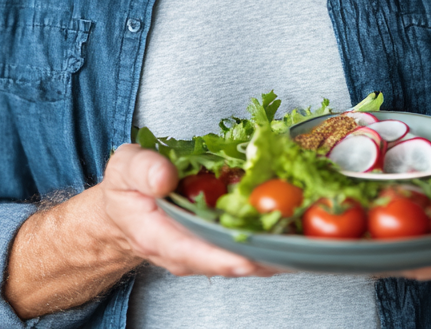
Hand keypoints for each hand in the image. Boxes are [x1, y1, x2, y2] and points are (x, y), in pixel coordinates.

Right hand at [100, 144, 278, 278]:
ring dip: (275, 249)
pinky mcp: (220, 246)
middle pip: (228, 261)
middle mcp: (187, 253)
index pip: (193, 253)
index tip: (248, 256)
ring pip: (245, 258)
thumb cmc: (126, 189)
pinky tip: (295, 226)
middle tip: (294, 241)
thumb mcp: (125, 168)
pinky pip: (248, 247)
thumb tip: (165, 176)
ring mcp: (205, 253)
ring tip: (305, 235)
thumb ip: (143, 170)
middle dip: (262, 254)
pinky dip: (272, 239)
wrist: (126, 211)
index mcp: (160, 237)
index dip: (222, 255)